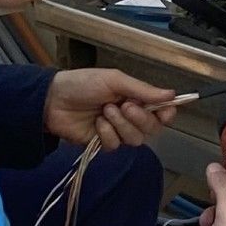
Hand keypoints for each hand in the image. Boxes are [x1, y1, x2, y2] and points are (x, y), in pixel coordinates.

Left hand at [44, 67, 176, 152]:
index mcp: (136, 97)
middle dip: (139, 118)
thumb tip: (171, 95)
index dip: (166, 114)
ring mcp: (117, 131)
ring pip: (135, 139)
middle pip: (151, 128)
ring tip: (104, 111)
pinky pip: (116, 145)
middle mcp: (130, 116)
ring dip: (121, 125)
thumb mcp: (114, 80)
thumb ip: (143, 90)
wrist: (54, 100)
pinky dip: (107, 134)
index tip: (165, 112)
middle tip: (124, 105)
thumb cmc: (84, 83)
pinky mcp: (103, 143)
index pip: (161, 111)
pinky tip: (96, 124)